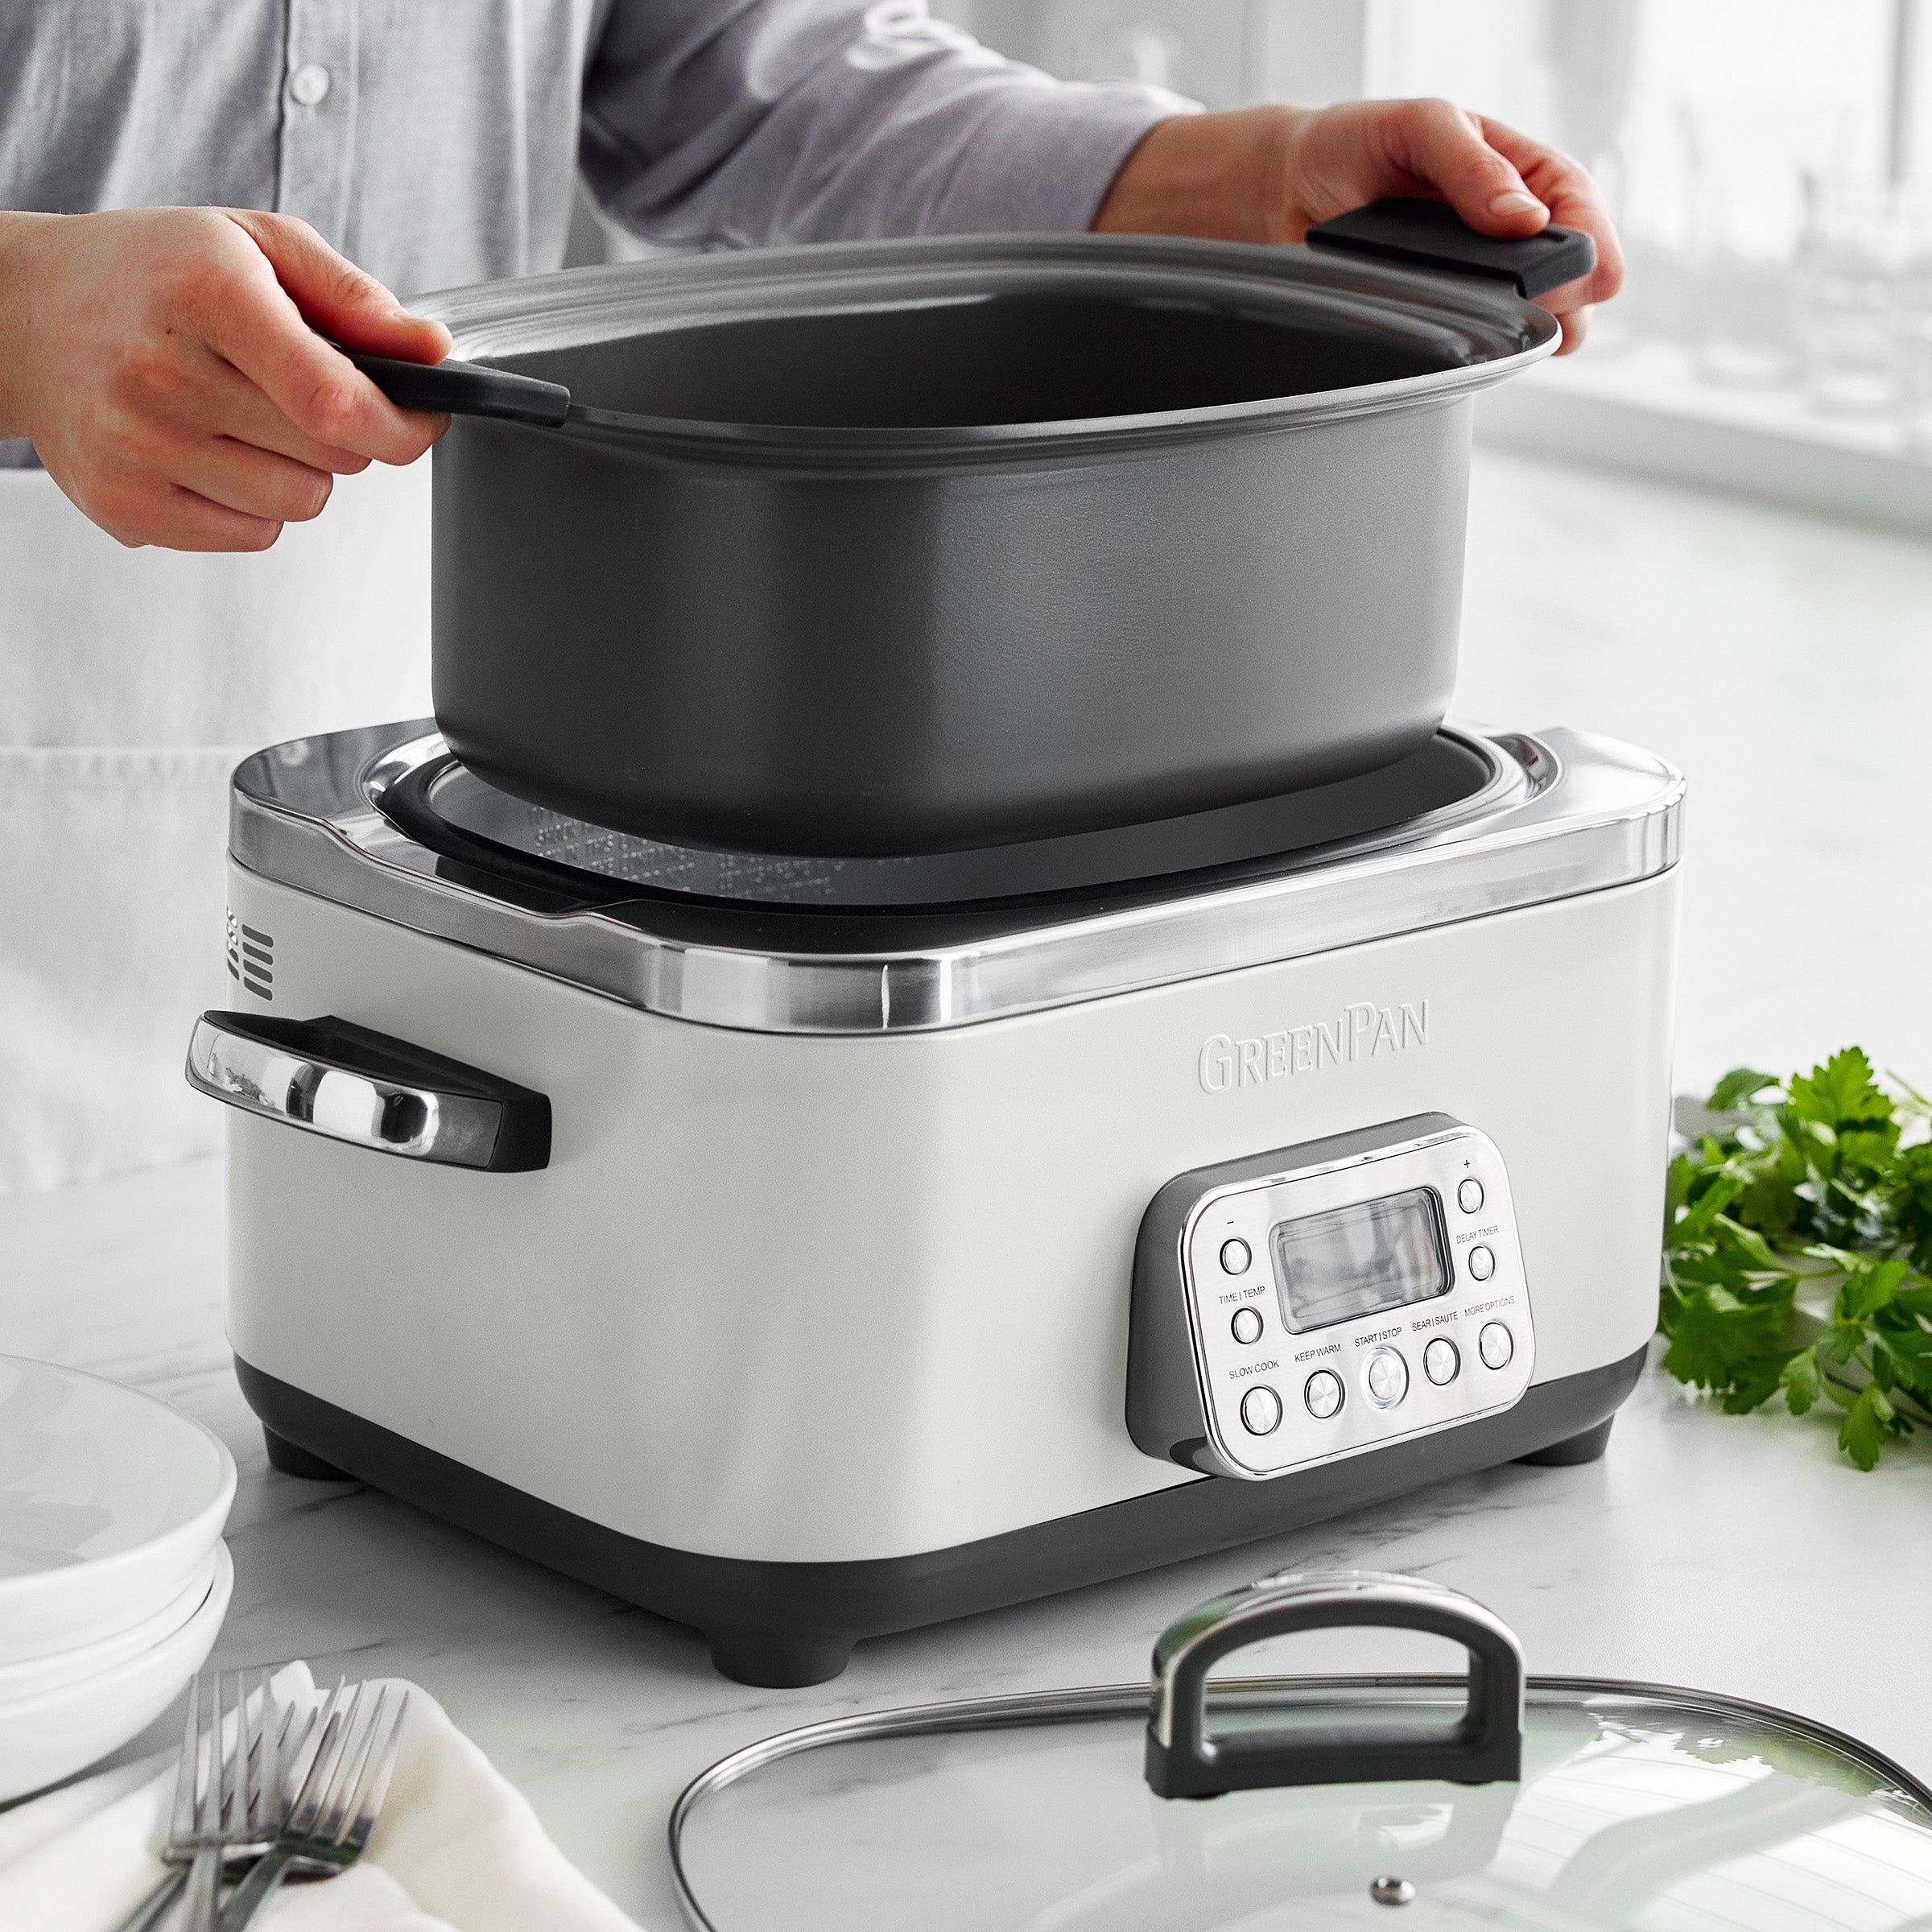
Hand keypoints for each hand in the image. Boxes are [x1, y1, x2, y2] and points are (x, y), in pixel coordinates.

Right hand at [0, 208, 452, 550]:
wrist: (24, 314)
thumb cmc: (154, 276)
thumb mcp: (256, 247)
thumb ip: (354, 299)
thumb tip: (433, 351)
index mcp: (208, 294)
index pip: (335, 400)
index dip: (401, 425)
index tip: (421, 417)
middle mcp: (164, 373)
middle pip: (333, 458)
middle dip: (346, 433)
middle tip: (296, 390)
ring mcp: (138, 446)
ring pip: (299, 503)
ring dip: (300, 470)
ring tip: (244, 417)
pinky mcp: (125, 505)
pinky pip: (253, 535)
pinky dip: (253, 503)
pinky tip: (210, 450)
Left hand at [1094, 98, 1621, 352]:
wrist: (1292, 188)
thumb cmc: (1358, 143)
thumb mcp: (1419, 128)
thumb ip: (1471, 168)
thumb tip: (1525, 217)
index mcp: (1523, 171)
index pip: (1583, 210)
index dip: (1588, 246)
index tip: (1578, 277)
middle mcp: (1513, 229)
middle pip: (1578, 279)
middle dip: (1567, 297)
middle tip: (1533, 308)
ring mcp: (1485, 277)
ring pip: (1543, 321)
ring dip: (1534, 331)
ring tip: (1508, 334)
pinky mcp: (1449, 315)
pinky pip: (1487, 344)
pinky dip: (1489, 351)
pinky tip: (1474, 349)